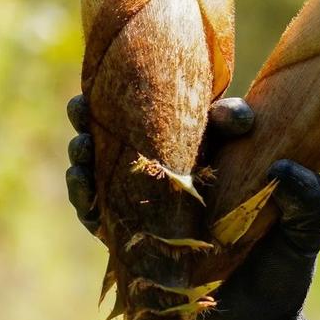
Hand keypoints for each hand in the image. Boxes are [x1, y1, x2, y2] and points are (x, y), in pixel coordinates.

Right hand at [65, 93, 319, 319]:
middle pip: (145, 125)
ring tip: (80, 138)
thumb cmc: (281, 272)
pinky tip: (79, 178)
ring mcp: (152, 200)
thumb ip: (309, 201)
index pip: (218, 119)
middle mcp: (184, 170)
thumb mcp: (303, 235)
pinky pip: (99, 207)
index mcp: (227, 158)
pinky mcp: (132, 233)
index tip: (228, 119)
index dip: (222, 112)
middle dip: (116, 107)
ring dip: (88, 143)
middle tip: (96, 99)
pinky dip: (84, 192)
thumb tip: (284, 169)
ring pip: (111, 160)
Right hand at [65, 94, 254, 236]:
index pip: (102, 111)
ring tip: (84, 150)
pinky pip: (89, 210)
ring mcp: (110, 191)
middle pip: (87, 136)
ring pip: (83, 171)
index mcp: (133, 130)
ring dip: (78, 160)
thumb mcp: (223, 139)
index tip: (85, 95)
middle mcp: (116, 158)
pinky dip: (83, 197)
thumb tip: (240, 118)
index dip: (88, 103)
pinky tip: (85, 186)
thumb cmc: (216, 166)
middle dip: (79, 123)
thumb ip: (229, 122)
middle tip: (81, 113)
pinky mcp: (112, 224)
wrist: (217, 224)